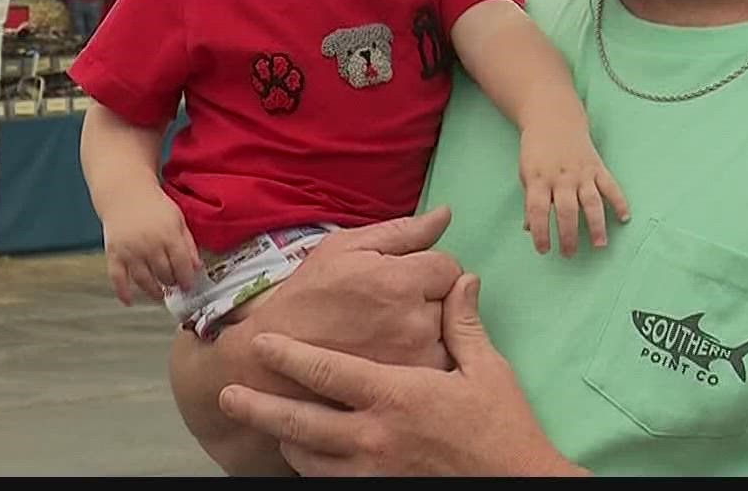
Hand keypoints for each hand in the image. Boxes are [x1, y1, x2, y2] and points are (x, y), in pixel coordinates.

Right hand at [102, 189, 200, 304]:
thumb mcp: (177, 219)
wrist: (124, 191)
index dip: (187, 280)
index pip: (182, 266)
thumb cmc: (153, 205)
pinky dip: (123, 292)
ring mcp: (130, 250)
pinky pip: (117, 278)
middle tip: (173, 285)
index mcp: (168, 235)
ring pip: (145, 281)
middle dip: (171, 283)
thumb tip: (197, 267)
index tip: (189, 286)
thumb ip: (188, 243)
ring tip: (160, 294)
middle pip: (165, 275)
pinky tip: (129, 301)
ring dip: (154, 292)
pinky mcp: (114, 253)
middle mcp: (149, 244)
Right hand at [166, 209, 464, 475]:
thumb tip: (445, 214)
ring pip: (450, 336)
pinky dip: (424, 361)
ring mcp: (415, 361)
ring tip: (392, 333)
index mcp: (399, 280)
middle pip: (453, 302)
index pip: (449, 267)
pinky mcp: (409, 390)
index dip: (429, 270)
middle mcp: (415, 321)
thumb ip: (401, 231)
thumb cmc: (308, 296)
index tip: (405, 280)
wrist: (274, 360)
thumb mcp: (344, 248)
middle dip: (432, 300)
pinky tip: (393, 356)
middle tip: (394, 308)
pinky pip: (439, 368)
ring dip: (432, 332)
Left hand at [218, 274, 581, 475]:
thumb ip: (463, 323)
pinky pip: (329, 484)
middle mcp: (375, 436)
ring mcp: (373, 471)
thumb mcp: (487, 370)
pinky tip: (304, 457)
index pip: (328, 373)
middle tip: (229, 394)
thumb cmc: (503, 429)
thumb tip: (462, 278)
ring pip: (309, 458)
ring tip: (265, 423)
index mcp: (396, 395)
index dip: (290, 357)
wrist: (518, 484)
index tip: (262, 342)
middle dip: (261, 407)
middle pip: (301, 422)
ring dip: (284, 439)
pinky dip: (310, 469)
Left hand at [520, 119, 629, 254]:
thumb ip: (529, 201)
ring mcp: (581, 172)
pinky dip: (619, 201)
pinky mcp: (597, 167)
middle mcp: (561, 177)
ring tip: (599, 245)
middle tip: (569, 254)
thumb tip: (530, 229)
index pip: (538, 211)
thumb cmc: (536, 151)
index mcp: (538, 179)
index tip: (543, 250)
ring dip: (596, 224)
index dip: (540, 232)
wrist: (553, 119)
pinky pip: (610, 186)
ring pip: (591, 202)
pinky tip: (624, 217)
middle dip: (568, 235)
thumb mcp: (526, 174)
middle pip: (567, 210)